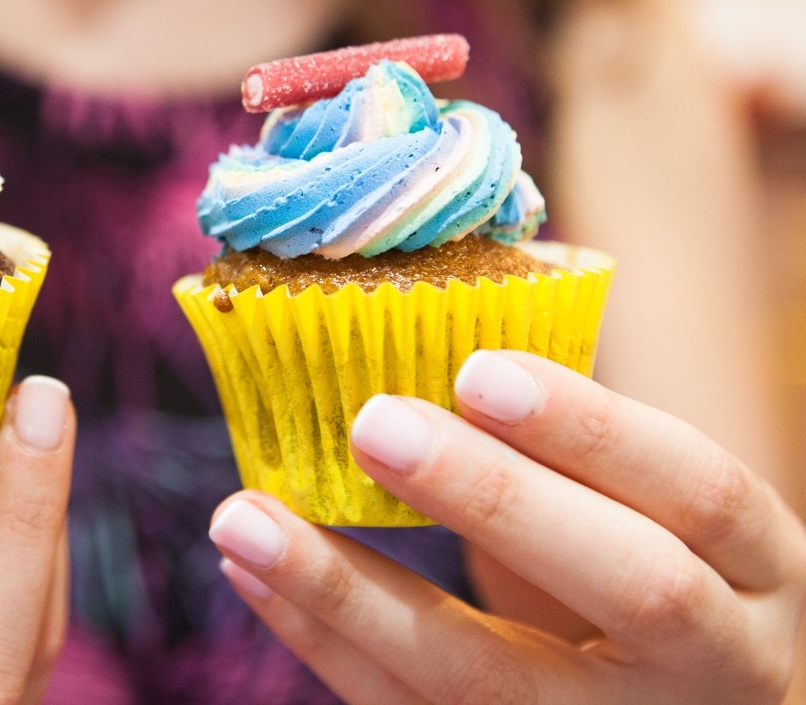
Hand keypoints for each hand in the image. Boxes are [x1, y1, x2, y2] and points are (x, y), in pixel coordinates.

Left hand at [209, 350, 805, 703]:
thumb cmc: (652, 573)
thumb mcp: (649, 513)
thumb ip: (571, 450)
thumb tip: (417, 329)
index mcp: (760, 569)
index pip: (702, 493)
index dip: (595, 429)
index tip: (477, 368)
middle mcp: (719, 663)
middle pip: (632, 587)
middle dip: (496, 499)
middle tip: (373, 423)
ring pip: (489, 683)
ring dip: (348, 594)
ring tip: (243, 517)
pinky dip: (324, 642)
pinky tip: (256, 574)